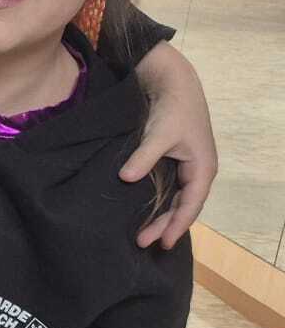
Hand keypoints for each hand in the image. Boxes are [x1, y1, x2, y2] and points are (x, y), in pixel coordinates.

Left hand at [125, 43, 214, 248]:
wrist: (172, 84)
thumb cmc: (172, 109)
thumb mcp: (159, 134)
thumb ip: (144, 157)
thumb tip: (126, 178)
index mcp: (202, 168)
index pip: (191, 205)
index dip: (177, 225)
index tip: (163, 243)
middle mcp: (196, 171)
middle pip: (182, 206)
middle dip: (164, 225)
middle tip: (143, 243)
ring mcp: (185, 167)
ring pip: (174, 199)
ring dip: (160, 216)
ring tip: (142, 235)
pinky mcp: (173, 160)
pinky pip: (167, 189)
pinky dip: (156, 202)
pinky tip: (141, 212)